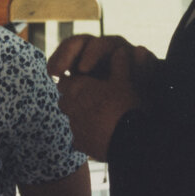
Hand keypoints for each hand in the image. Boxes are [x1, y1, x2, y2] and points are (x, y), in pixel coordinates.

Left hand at [48, 35, 153, 160]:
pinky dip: (87, 134)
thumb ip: (120, 64)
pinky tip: (102, 134)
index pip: (65, 80)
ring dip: (81, 116)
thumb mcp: (125, 80)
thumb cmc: (125, 105)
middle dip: (75, 99)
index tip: (86, 82)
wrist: (129, 139)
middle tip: (93, 99)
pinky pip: (79, 138)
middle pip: (66, 99)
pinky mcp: (79, 143)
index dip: (76, 81)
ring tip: (100, 117)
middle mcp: (69, 105)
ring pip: (72, 118)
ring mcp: (73, 125)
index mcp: (77, 86)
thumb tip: (120, 51)